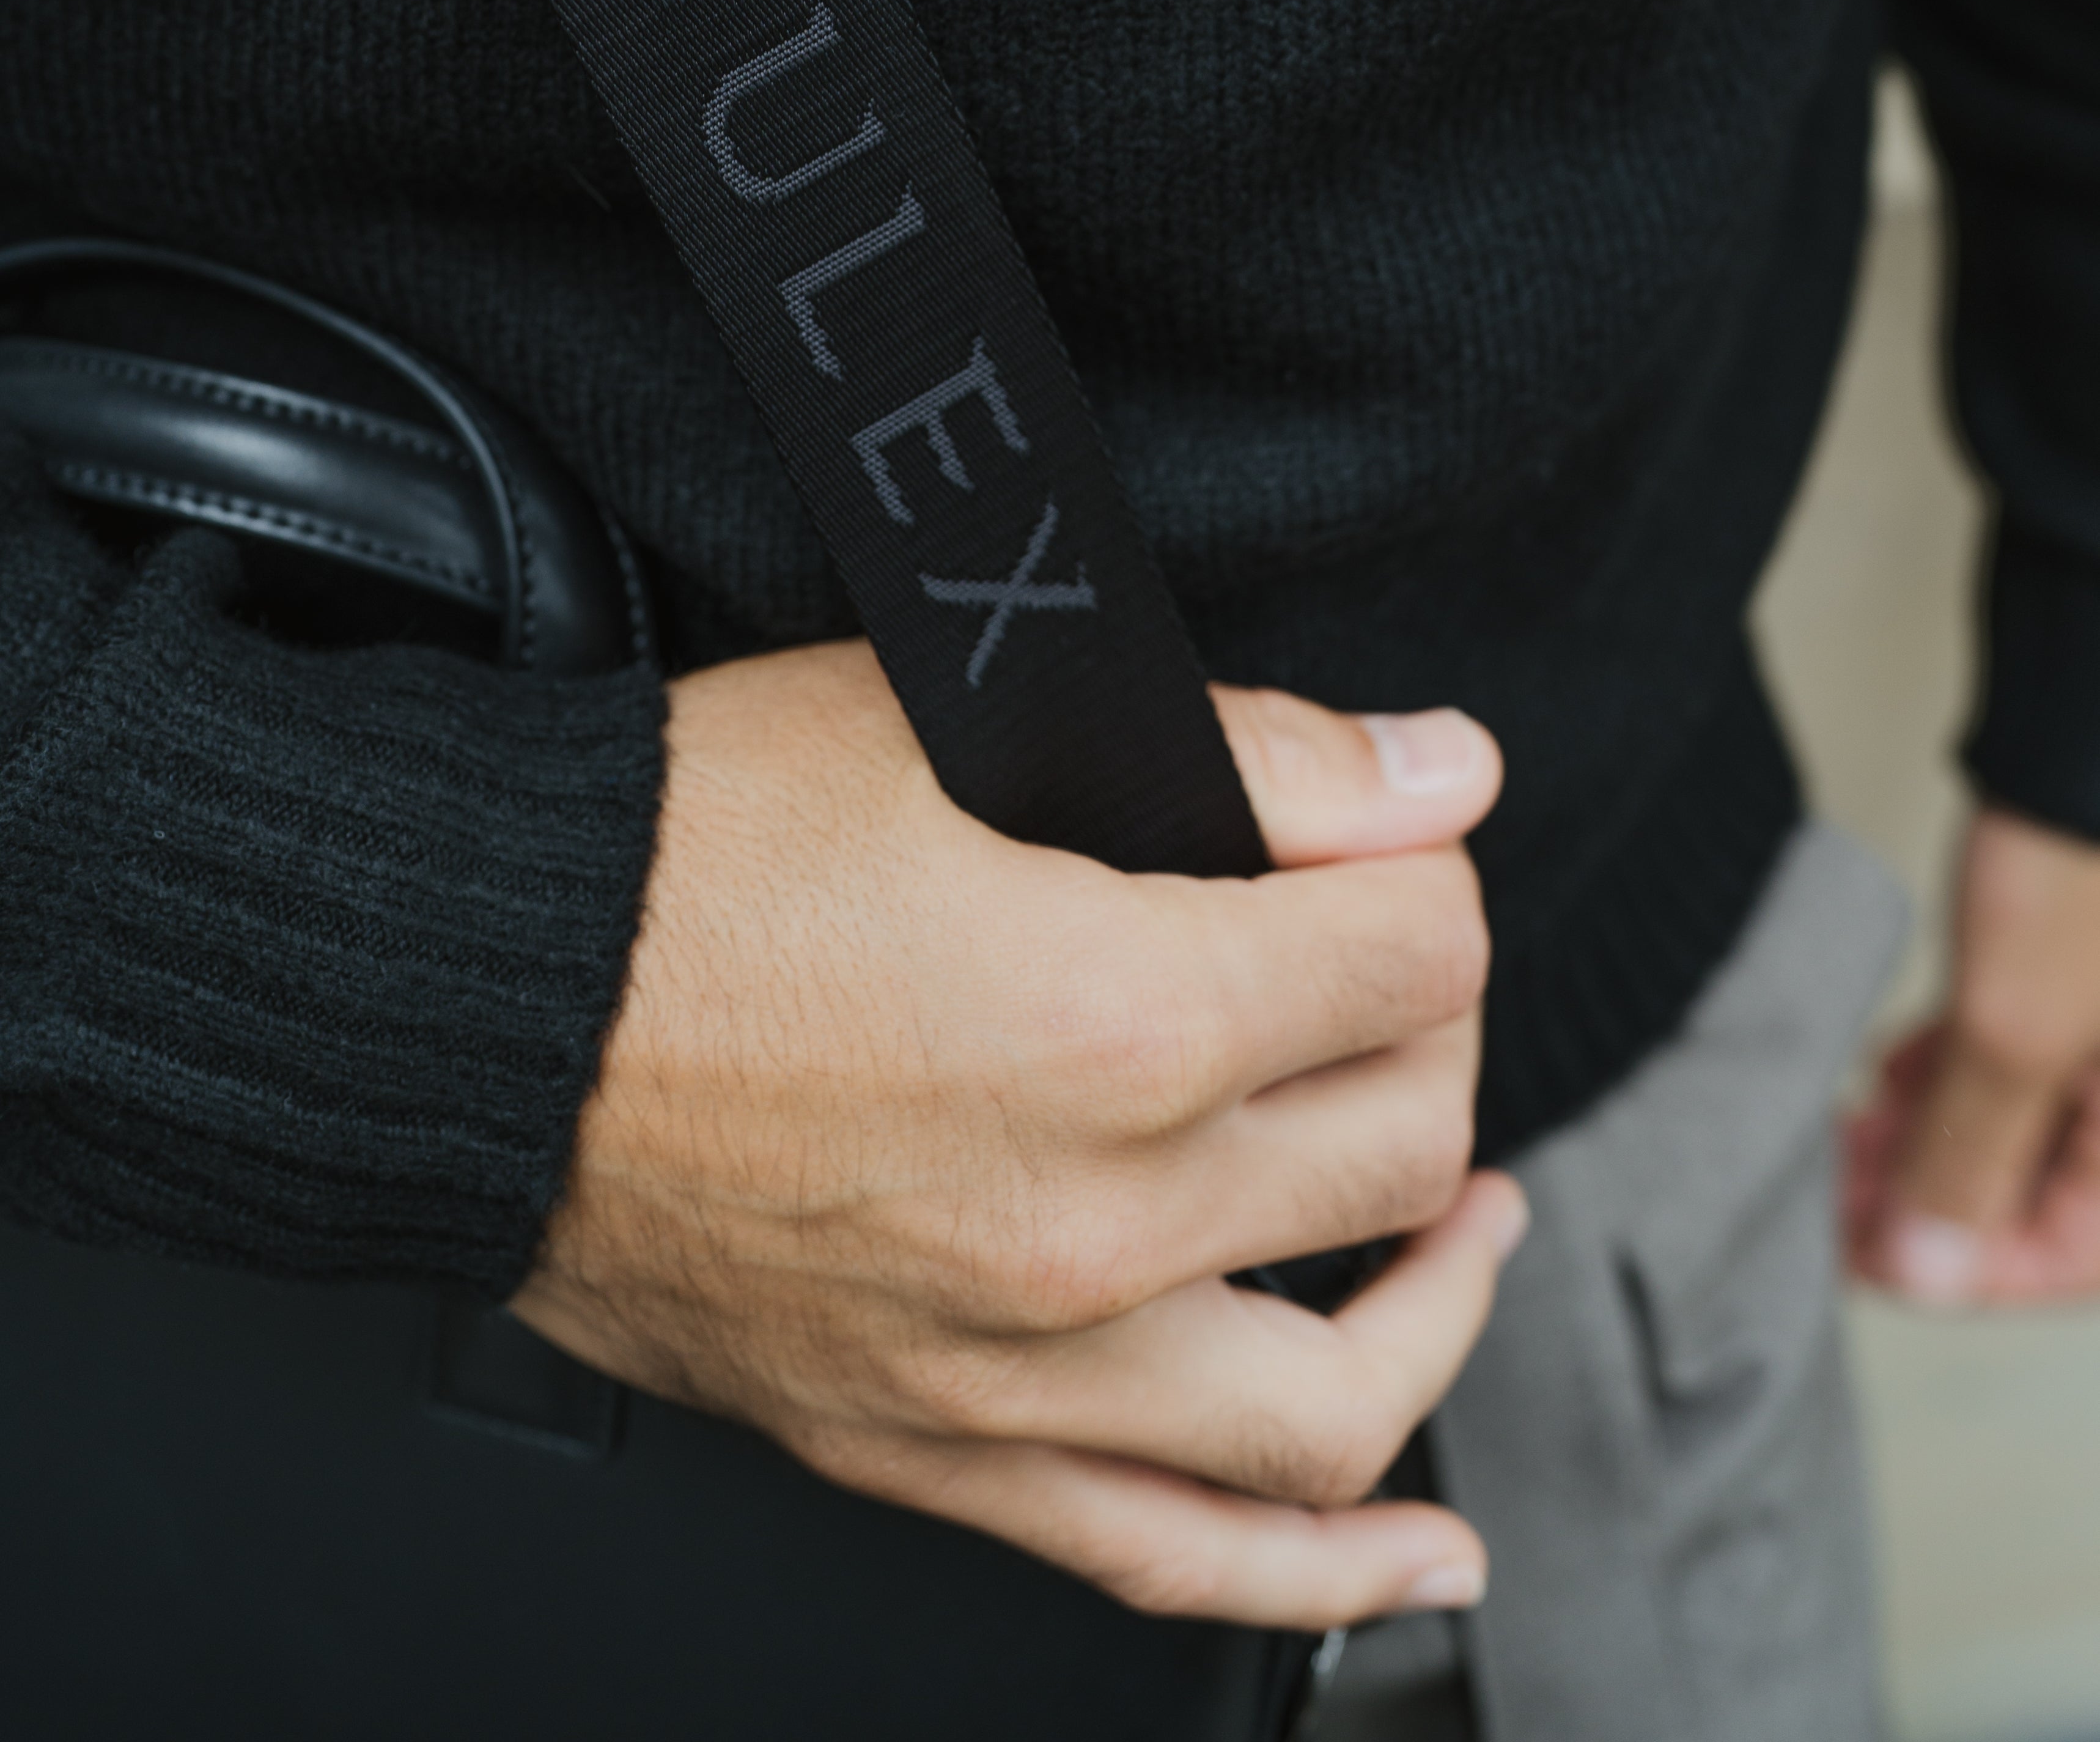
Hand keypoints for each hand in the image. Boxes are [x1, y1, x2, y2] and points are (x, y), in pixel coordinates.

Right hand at [512, 638, 1520, 1628]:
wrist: (480, 1000)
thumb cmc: (693, 845)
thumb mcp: (969, 724)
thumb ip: (1246, 754)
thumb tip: (1437, 773)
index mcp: (1121, 1016)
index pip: (1412, 957)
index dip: (1421, 872)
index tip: (1387, 847)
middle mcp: (1097, 1224)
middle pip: (1400, 1146)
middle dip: (1429, 1033)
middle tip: (1381, 976)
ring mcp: (1023, 1369)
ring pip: (1341, 1394)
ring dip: (1439, 1294)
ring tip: (1465, 1222)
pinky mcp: (939, 1450)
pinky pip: (1183, 1562)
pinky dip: (1330, 1576)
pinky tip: (1422, 1546)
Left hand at [1847, 803, 2099, 1302]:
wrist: (2090, 733)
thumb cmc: (2083, 866)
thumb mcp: (2016, 1029)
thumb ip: (1972, 1155)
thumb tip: (1931, 1271)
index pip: (2071, 1258)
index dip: (1963, 1269)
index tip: (1863, 1259)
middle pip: (2044, 1198)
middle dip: (1935, 1198)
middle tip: (1834, 1196)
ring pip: (2025, 1132)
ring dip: (1934, 1142)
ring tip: (1846, 1139)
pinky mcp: (2087, 989)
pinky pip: (2026, 1069)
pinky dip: (1958, 1082)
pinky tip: (1891, 1081)